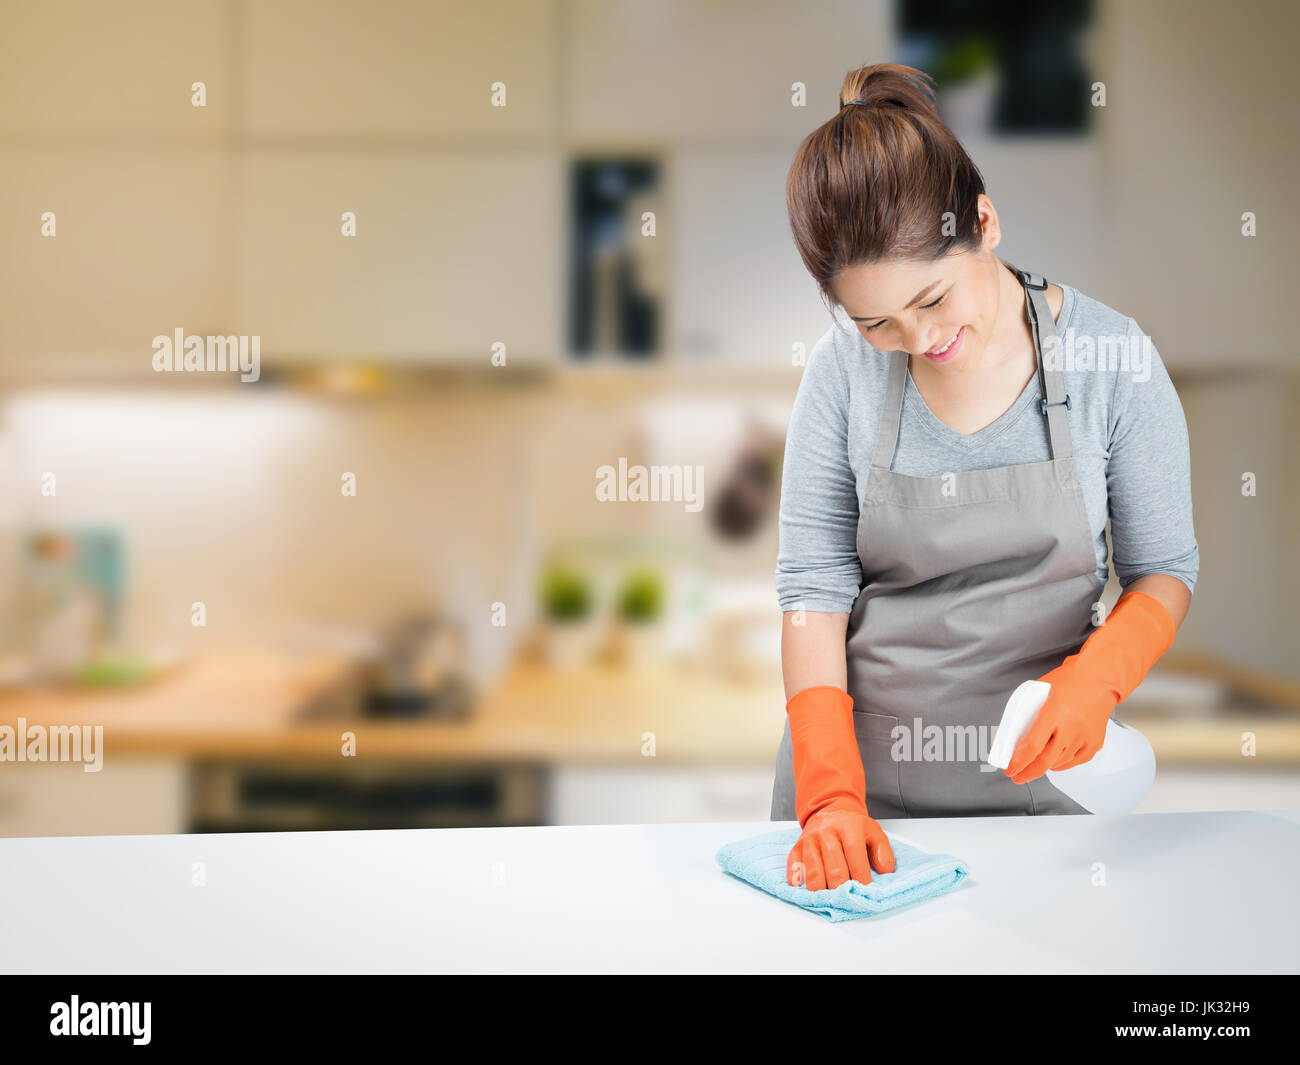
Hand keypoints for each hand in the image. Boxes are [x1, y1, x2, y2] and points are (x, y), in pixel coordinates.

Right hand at [786, 803, 894, 889]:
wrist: (829, 812)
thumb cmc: (852, 828)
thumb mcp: (874, 832)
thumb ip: (884, 851)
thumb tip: (884, 871)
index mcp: (848, 827)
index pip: (854, 855)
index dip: (861, 876)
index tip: (865, 891)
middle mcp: (826, 832)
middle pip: (834, 868)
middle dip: (842, 889)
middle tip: (848, 899)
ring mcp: (809, 840)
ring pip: (813, 872)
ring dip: (822, 890)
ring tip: (831, 898)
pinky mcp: (797, 847)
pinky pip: (794, 868)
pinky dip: (799, 881)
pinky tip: (808, 888)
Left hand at [1004, 591, 1176, 785]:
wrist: (1101, 677)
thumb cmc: (1069, 680)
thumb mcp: (1040, 691)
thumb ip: (1026, 713)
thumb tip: (1009, 735)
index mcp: (1054, 712)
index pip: (1032, 745)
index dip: (1018, 761)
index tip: (1009, 768)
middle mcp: (1071, 728)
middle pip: (1045, 761)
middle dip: (1027, 773)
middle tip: (1016, 776)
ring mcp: (1085, 737)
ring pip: (1059, 763)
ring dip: (1043, 767)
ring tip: (1033, 764)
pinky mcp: (1095, 743)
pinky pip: (1075, 761)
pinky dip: (1061, 764)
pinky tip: (1053, 761)